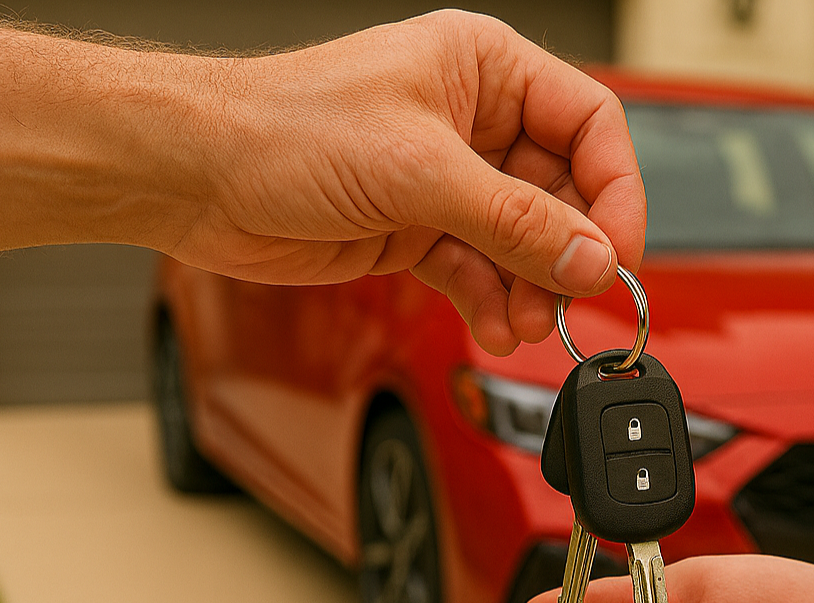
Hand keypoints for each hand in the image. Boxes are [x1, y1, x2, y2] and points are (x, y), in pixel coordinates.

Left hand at [179, 11, 645, 353]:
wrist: (195, 177)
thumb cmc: (281, 127)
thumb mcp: (419, 171)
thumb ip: (515, 222)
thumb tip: (591, 258)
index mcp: (484, 68)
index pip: (589, 125)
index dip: (616, 191)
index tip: (617, 254)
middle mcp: (473, 120)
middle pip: (563, 193)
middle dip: (567, 254)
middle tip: (569, 300)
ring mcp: (447, 178)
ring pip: (524, 242)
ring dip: (531, 289)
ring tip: (523, 323)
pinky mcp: (418, 228)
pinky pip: (482, 270)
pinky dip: (491, 301)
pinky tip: (491, 324)